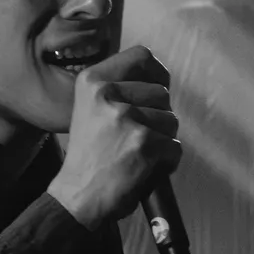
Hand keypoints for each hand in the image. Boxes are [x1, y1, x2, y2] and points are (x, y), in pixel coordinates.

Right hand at [47, 45, 180, 230]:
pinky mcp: (144, 143)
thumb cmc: (88, 157)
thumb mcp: (91, 109)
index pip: (141, 56)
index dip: (157, 72)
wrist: (77, 197)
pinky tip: (143, 170)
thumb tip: (159, 79)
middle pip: (163, 93)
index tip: (158, 87)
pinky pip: (175, 148)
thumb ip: (119, 90)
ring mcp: (127, 118)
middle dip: (159, 116)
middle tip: (135, 138)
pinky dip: (166, 163)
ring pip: (172, 121)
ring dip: (163, 140)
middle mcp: (108, 94)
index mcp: (92, 81)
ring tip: (136, 154)